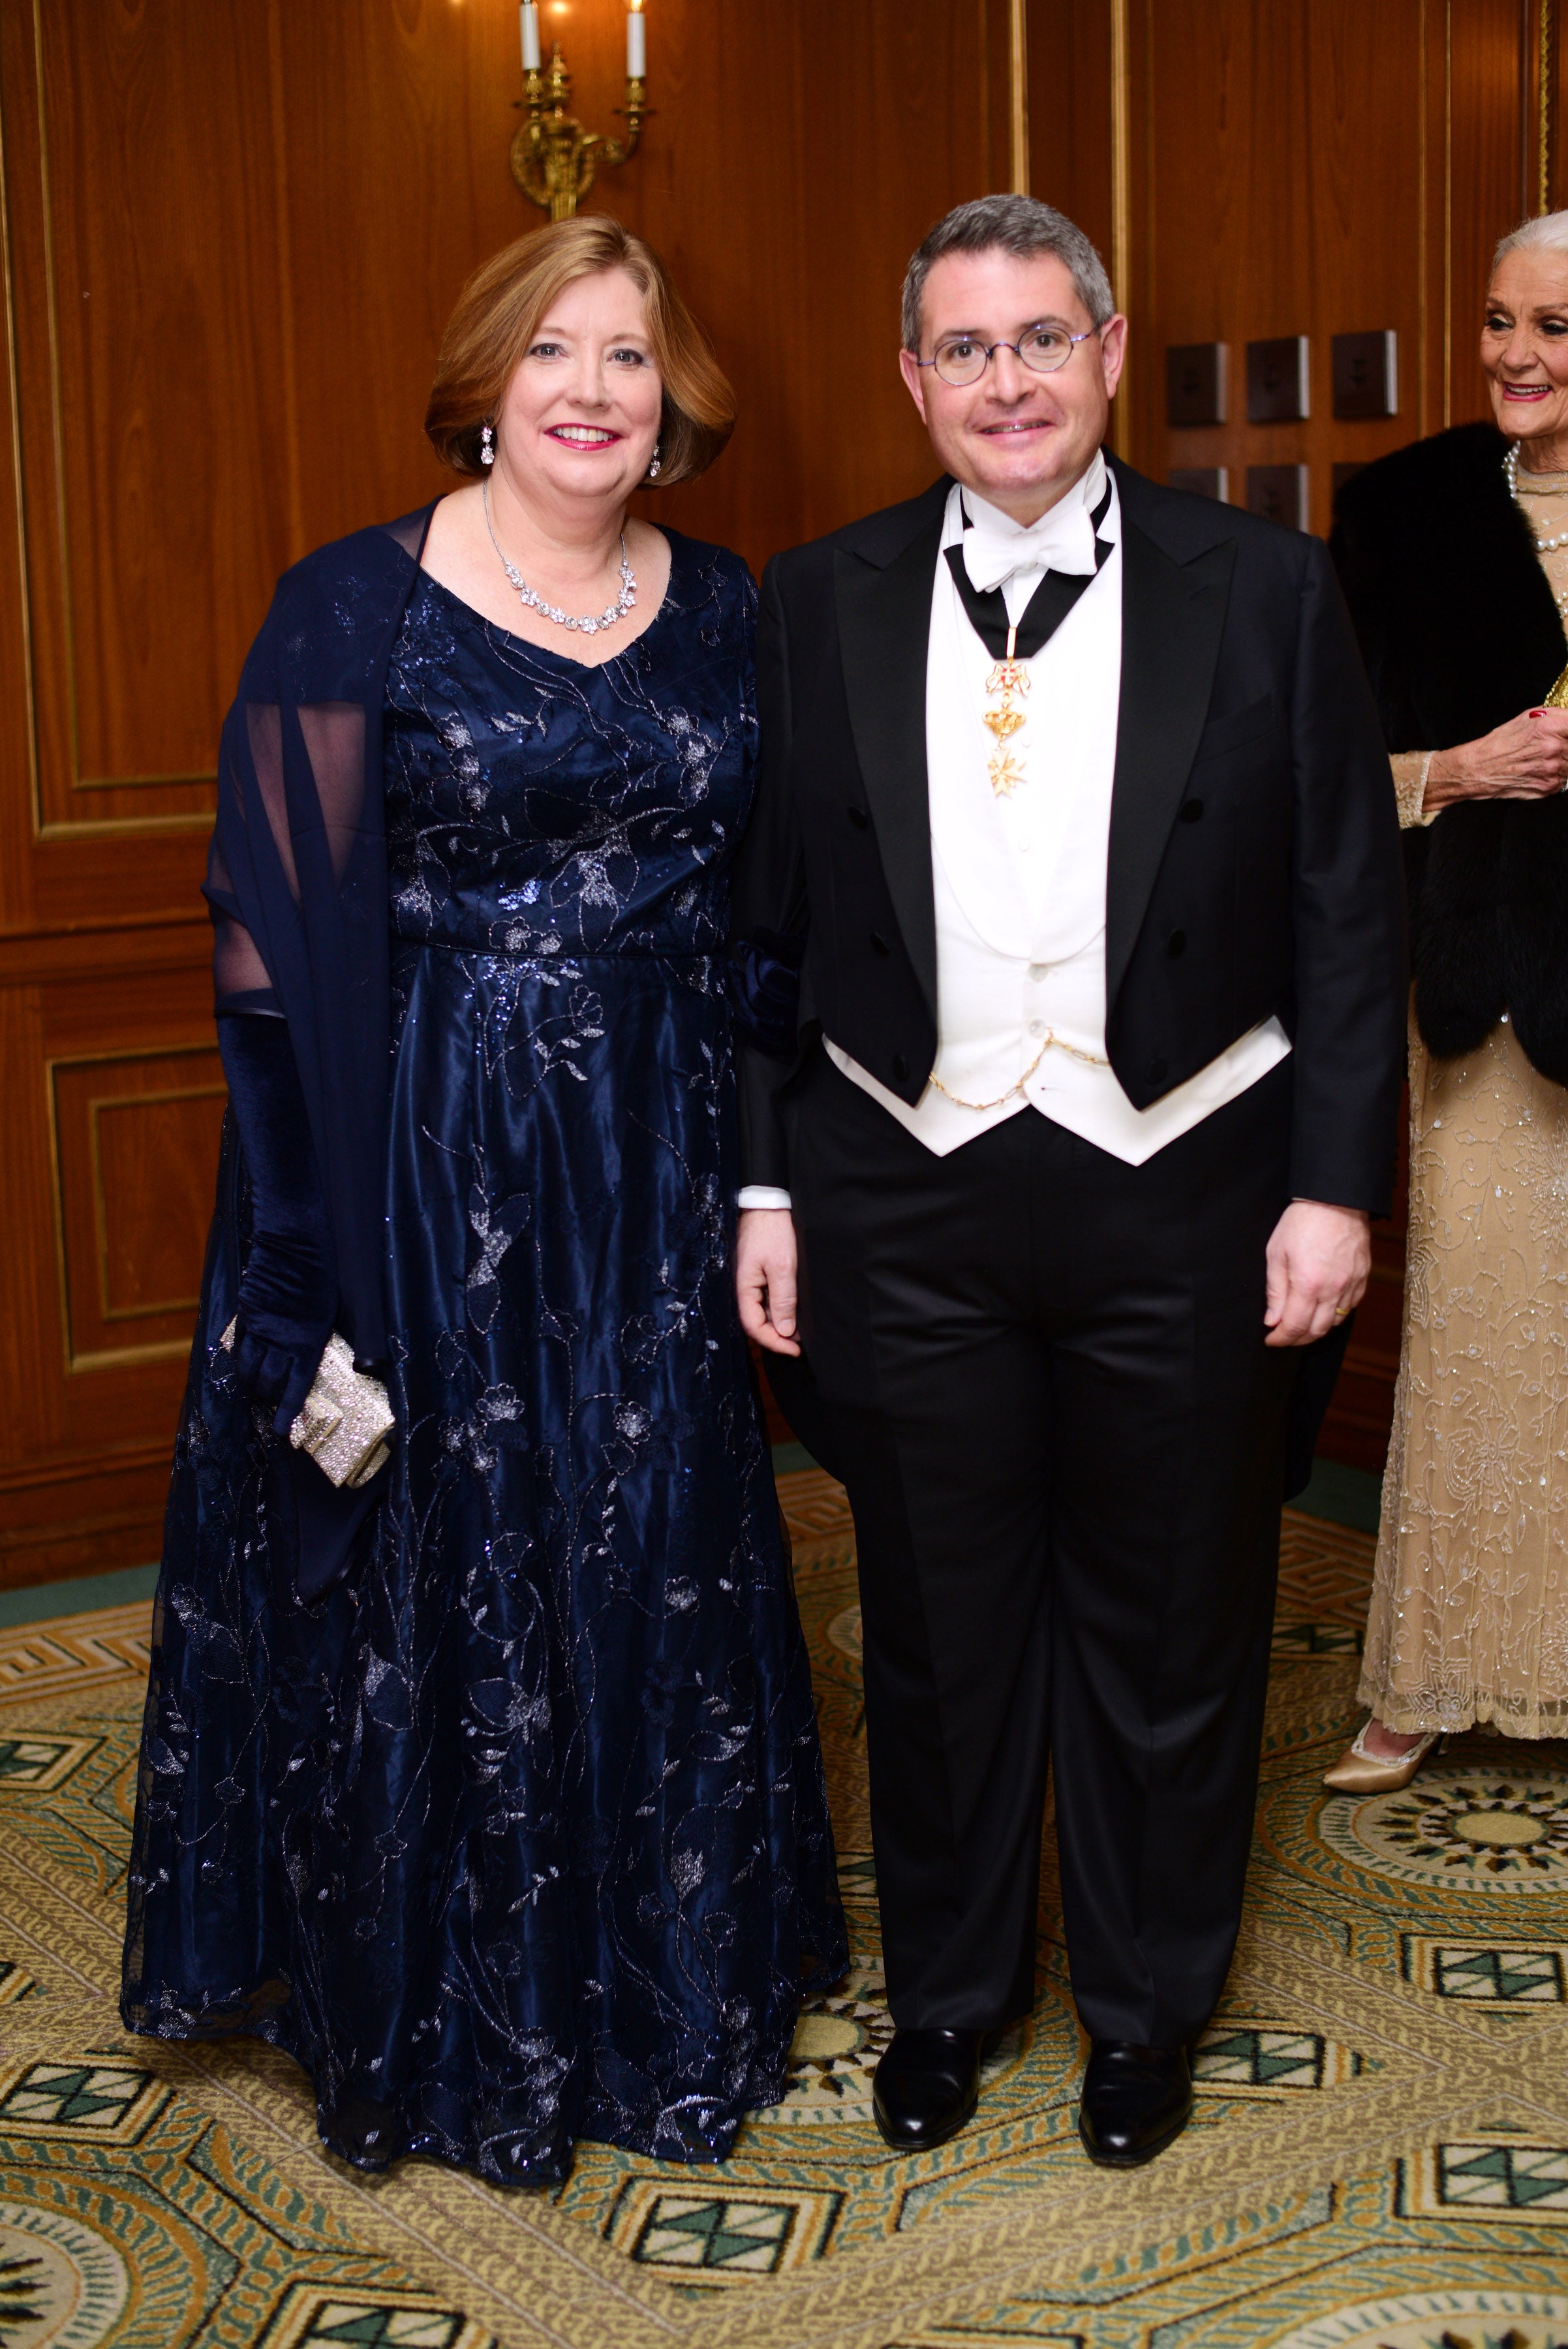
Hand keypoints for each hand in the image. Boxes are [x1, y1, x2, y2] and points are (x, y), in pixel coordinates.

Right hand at [736, 1208, 800, 1355]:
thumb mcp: (782, 1267)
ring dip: (779, 1323)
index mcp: (744, 1288)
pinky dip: (779, 1309)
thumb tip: (784, 1330)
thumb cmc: (772, 1231)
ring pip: (762, 1312)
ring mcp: (750, 1282)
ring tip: (800, 1329)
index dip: (774, 1342)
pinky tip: (793, 1310)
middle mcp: (744, 1288)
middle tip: (800, 1343)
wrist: (767, 1204)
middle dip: (777, 1335)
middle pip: (757, 1322)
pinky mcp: (758, 1275)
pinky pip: (765, 1299)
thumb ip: (783, 1300)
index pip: (754, 1326)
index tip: (795, 1349)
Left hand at [1263, 1200, 1370, 1347]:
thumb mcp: (1276, 1253)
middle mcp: (1333, 1290)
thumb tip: (1272, 1320)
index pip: (1294, 1326)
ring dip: (1317, 1329)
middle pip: (1316, 1331)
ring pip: (1335, 1322)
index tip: (1271, 1339)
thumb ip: (1275, 1290)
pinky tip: (1323, 1309)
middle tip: (1284, 1336)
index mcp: (1308, 1284)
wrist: (1335, 1200)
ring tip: (1302, 1324)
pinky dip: (1335, 1315)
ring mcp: (1351, 1285)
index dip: (1281, 1338)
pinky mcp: (1362, 1278)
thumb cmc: (1302, 1222)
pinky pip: (1350, 1307)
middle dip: (1297, 1339)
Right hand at [1425, 708, 1567, 806]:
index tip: (1565, 731)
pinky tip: (1543, 768)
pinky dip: (1559, 773)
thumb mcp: (1526, 718)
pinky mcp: (1550, 786)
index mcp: (1548, 728)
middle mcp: (1553, 748)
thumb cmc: (1500, 743)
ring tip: (1546, 757)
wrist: (1480, 769)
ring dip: (1564, 759)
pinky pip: (1566, 778)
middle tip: (1551, 745)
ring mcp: (1552, 769)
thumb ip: (1554, 714)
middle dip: (1566, 743)